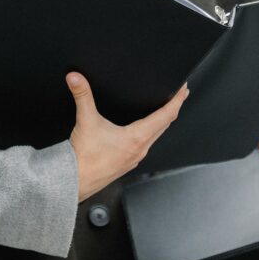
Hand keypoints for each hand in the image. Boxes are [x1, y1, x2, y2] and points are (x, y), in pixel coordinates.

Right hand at [67, 72, 188, 202]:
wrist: (75, 181)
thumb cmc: (83, 159)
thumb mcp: (85, 121)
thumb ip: (82, 95)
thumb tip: (75, 78)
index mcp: (136, 137)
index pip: (166, 115)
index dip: (177, 100)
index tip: (183, 90)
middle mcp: (140, 149)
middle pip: (165, 125)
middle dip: (173, 108)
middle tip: (179, 95)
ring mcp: (135, 157)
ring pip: (156, 136)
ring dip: (163, 122)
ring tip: (165, 110)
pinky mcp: (128, 162)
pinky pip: (146, 145)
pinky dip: (151, 133)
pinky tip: (144, 131)